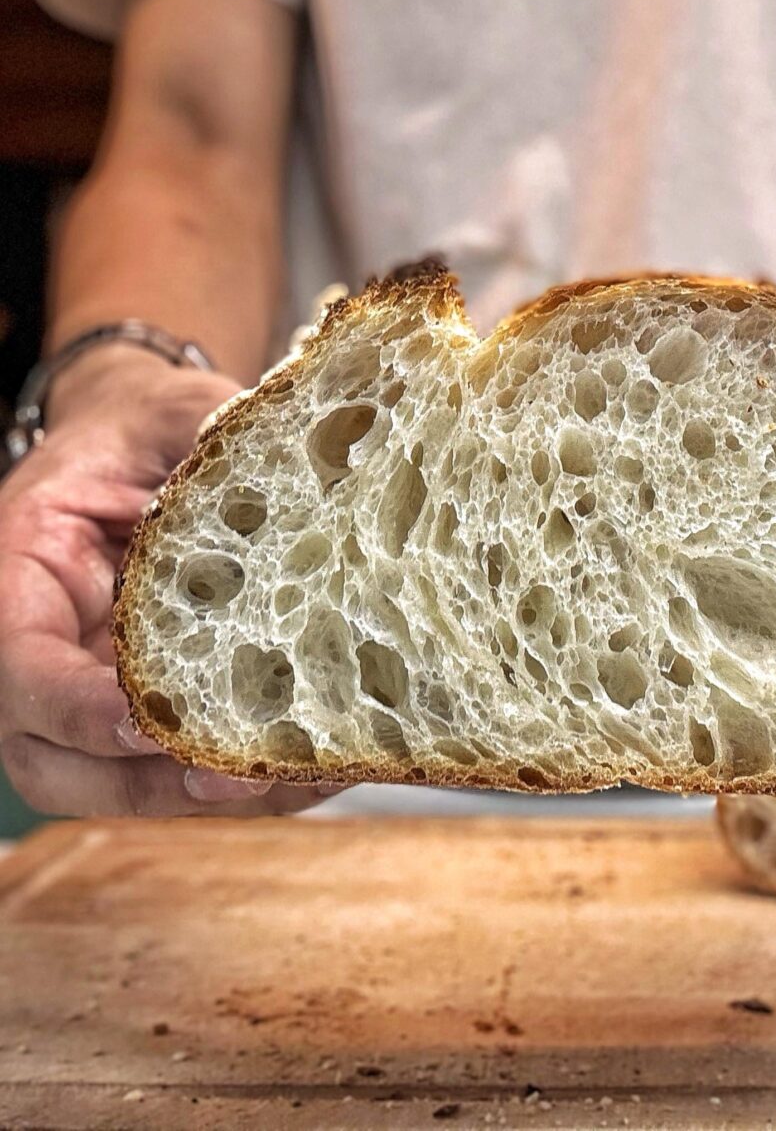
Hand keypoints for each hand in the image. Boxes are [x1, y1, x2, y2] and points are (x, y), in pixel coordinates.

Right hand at [0, 349, 341, 816]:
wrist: (144, 442)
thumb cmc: (149, 426)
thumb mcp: (172, 412)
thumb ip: (203, 431)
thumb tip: (275, 454)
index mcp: (21, 572)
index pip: (22, 665)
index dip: (76, 707)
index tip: (147, 720)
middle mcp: (37, 645)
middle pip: (51, 756)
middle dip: (145, 783)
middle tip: (241, 780)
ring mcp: (80, 687)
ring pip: (105, 782)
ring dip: (197, 798)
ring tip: (293, 783)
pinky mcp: (134, 707)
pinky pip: (163, 769)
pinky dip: (231, 782)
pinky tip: (311, 771)